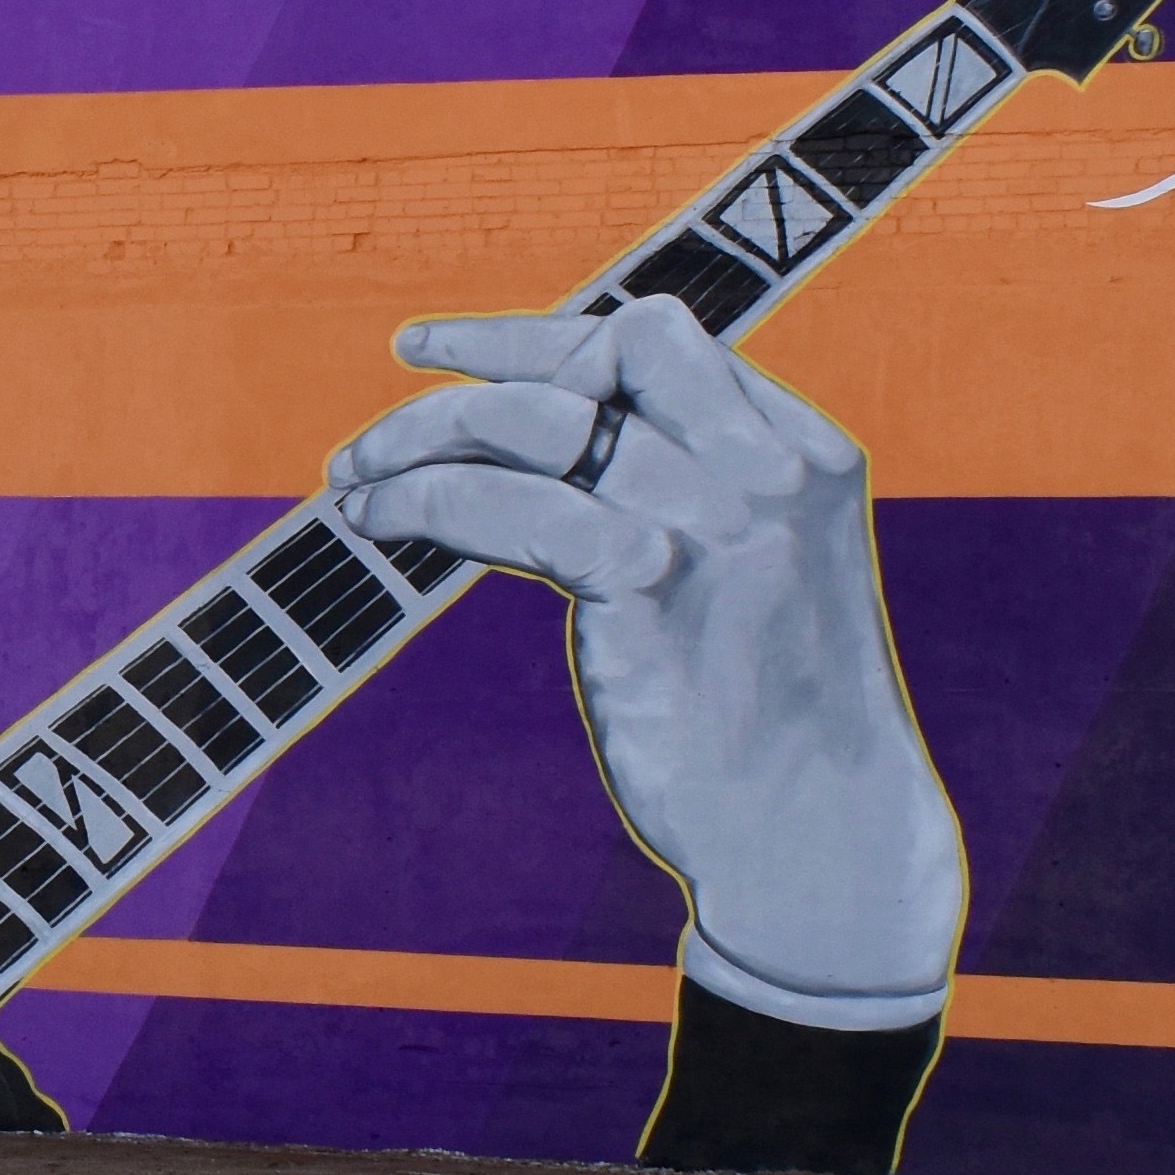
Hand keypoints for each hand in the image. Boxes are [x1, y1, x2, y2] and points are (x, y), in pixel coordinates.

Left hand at [328, 296, 959, 1017]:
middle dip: (475, 371)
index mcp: (800, 451)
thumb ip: (686, 498)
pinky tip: (384, 525)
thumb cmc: (771, 722)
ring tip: (356, 482)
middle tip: (381, 436)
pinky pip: (509, 505)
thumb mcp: (752, 576)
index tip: (437, 352)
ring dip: (421, 440)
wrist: (818, 837)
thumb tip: (535, 444)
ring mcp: (712, 522)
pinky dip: (427, 502)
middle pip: (601, 354)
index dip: (535, 337)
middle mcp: (765, 468)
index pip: (655, 338)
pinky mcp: (649, 584)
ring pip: (536, 423)